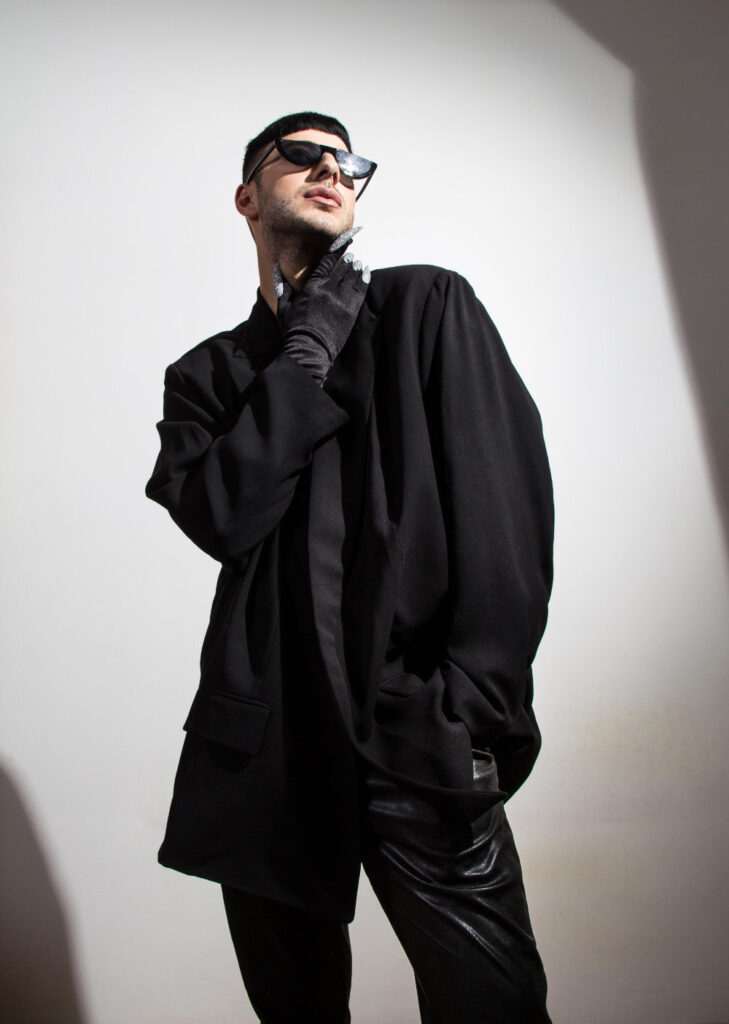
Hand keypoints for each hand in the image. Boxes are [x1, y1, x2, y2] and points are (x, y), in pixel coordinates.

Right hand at [274, 228, 369, 385]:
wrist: (308, 352)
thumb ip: (282, 287)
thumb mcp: (283, 308)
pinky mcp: (350, 312)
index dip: (340, 247)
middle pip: (343, 267)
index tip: (349, 236)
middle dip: (347, 258)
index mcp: (312, 287)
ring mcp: (341, 301)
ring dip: (356, 267)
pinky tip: (365, 272)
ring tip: (357, 262)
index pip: (329, 260)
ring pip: (353, 276)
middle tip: (350, 254)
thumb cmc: (293, 331)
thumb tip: (276, 269)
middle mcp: (328, 291)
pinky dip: (363, 279)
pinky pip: (360, 290)